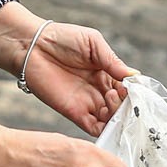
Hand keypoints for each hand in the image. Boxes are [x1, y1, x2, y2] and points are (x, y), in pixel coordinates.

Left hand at [0, 3, 135, 136]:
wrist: (32, 46)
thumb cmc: (62, 38)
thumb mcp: (94, 43)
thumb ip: (113, 61)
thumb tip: (134, 75)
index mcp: (104, 74)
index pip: (126, 88)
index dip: (132, 90)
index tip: (133, 86)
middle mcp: (98, 91)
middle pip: (121, 106)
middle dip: (126, 103)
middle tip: (119, 92)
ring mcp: (87, 103)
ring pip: (111, 119)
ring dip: (117, 114)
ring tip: (111, 99)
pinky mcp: (74, 113)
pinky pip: (94, 128)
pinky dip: (106, 128)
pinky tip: (108, 118)